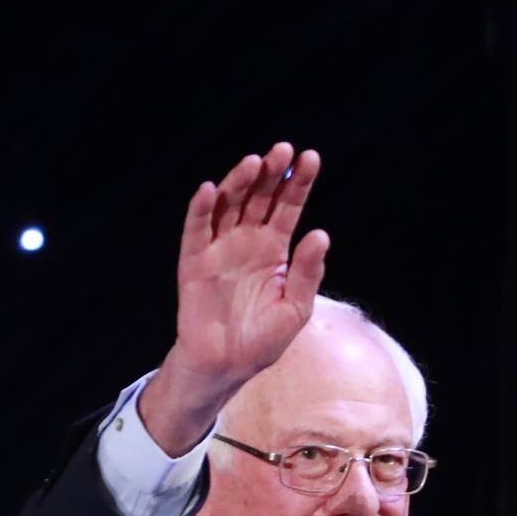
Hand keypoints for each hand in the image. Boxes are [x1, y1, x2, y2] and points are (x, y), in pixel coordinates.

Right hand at [139, 142, 328, 455]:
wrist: (228, 366)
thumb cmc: (264, 339)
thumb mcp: (296, 307)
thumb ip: (308, 272)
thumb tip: (321, 234)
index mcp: (275, 249)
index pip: (288, 206)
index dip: (298, 182)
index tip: (311, 157)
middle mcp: (247, 241)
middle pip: (260, 197)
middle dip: (272, 173)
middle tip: (284, 149)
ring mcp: (220, 248)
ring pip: (229, 205)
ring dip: (239, 181)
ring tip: (255, 162)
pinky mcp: (195, 261)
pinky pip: (196, 230)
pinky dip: (201, 209)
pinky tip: (210, 189)